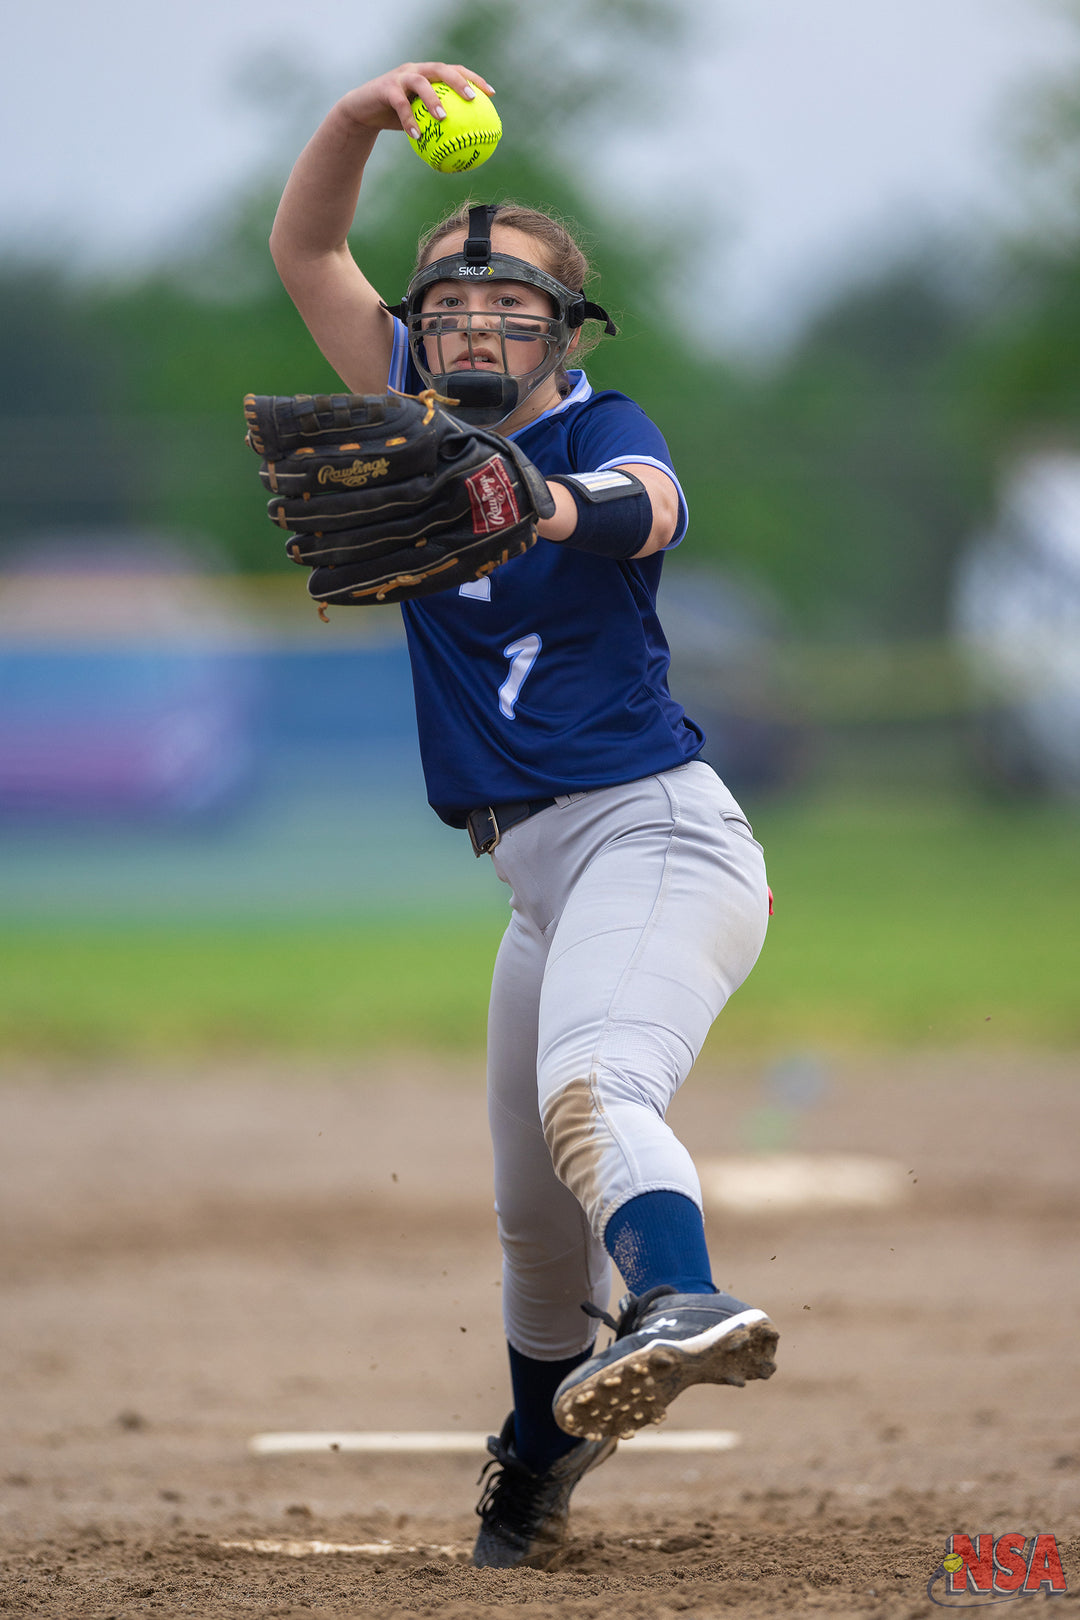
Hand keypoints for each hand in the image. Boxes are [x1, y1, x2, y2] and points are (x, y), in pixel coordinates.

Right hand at [340, 62, 495, 139]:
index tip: (491, 94)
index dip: (473, 79)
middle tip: (472, 99)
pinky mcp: (385, 88)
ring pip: (421, 82)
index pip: (454, 71)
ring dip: (434, 99)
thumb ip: (440, 127)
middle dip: (458, 81)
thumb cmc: (395, 118)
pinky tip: (417, 136)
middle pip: (441, 69)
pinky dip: (409, 120)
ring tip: (444, 118)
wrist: (362, 113)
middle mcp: (416, 70)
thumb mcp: (420, 121)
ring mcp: (400, 77)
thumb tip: (466, 148)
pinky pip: (400, 104)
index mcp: (428, 74)